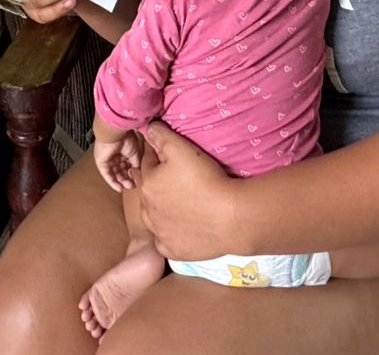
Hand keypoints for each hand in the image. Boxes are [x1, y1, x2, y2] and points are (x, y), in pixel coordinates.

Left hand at [93, 130, 143, 192]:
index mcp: (123, 151)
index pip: (127, 165)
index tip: (138, 181)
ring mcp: (107, 158)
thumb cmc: (126, 139)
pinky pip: (106, 174)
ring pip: (114, 173)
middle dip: (126, 179)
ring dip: (121, 181)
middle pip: (120, 170)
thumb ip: (136, 164)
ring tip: (128, 186)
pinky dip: (112, 182)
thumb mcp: (135, 153)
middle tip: (133, 185)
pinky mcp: (101, 162)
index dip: (132, 173)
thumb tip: (138, 174)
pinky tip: (119, 188)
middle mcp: (114, 155)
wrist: (115, 132)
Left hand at [138, 121, 240, 261]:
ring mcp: (160, 233)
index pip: (147, 164)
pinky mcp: (173, 250)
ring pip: (153, 217)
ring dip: (159, 209)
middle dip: (155, 183)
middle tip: (173, 179)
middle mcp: (148, 210)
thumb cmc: (206, 180)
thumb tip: (147, 128)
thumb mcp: (182, 148)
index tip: (168, 155)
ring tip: (177, 202)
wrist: (231, 218)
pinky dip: (169, 235)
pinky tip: (179, 228)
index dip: (157, 157)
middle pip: (147, 191)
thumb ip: (161, 136)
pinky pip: (164, 242)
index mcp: (148, 184)